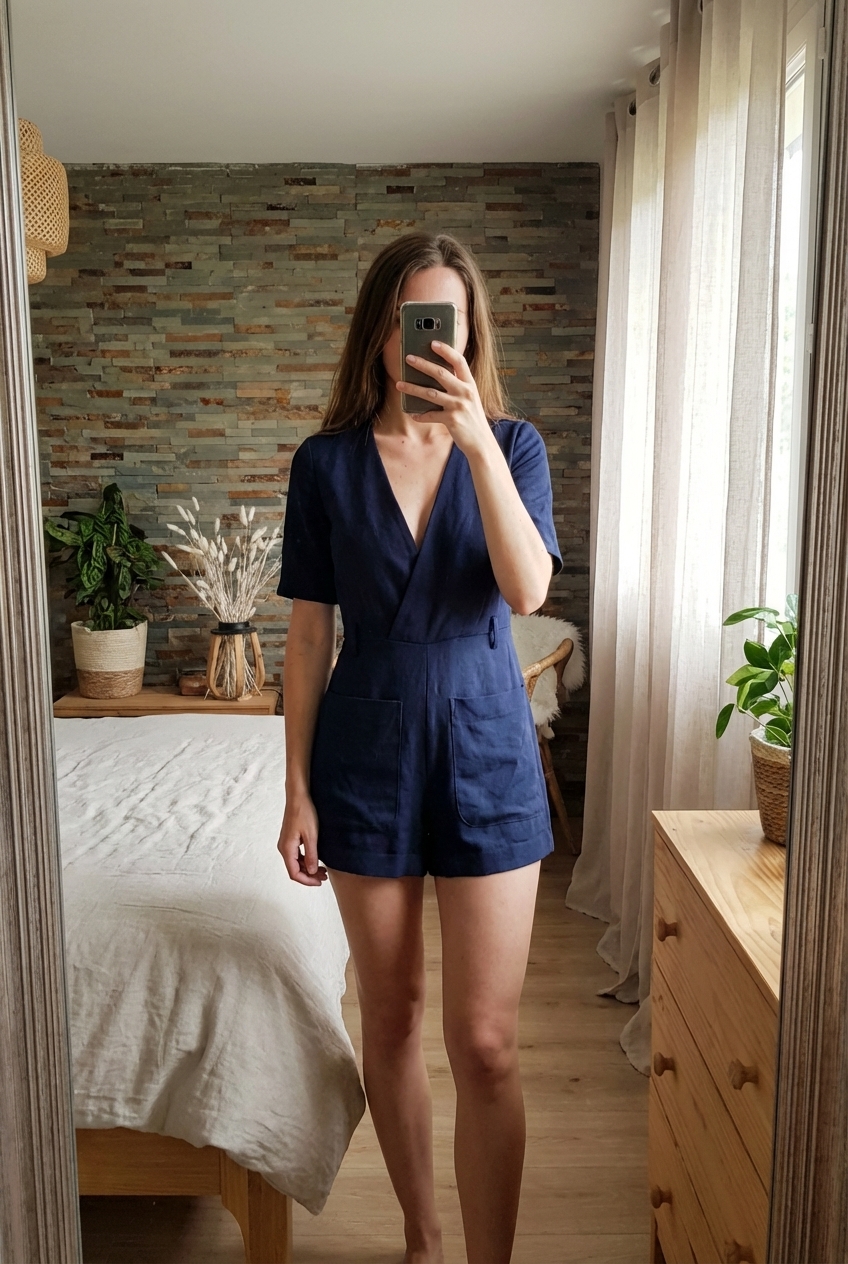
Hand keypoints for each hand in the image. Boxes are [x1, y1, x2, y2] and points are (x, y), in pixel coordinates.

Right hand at [277, 793, 326, 886]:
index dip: (307, 881)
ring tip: (323, 870)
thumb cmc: (304, 813)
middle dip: (309, 875)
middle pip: (294, 869)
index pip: (294, 873)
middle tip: (324, 876)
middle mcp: (283, 848)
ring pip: (296, 863)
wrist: (298, 797)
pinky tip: (316, 860)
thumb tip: (310, 872)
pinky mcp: (290, 839)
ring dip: (308, 868)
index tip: (319, 882)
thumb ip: (311, 855)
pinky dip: (306, 860)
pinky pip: (296, 855)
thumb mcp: (311, 836)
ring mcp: (286, 843)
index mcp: (286, 849)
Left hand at [397, 342, 494, 456]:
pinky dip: (420, 415)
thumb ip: (459, 388)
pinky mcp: (452, 420)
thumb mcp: (470, 400)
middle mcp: (465, 393)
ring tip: (399, 384)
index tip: (433, 343)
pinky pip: (430, 415)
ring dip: (412, 388)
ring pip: (430, 393)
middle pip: (440, 373)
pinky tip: (412, 414)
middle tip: (408, 358)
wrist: (482, 443)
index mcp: (470, 385)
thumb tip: (438, 376)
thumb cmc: (473, 420)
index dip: (446, 350)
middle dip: (422, 364)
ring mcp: (458, 406)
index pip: (459, 361)